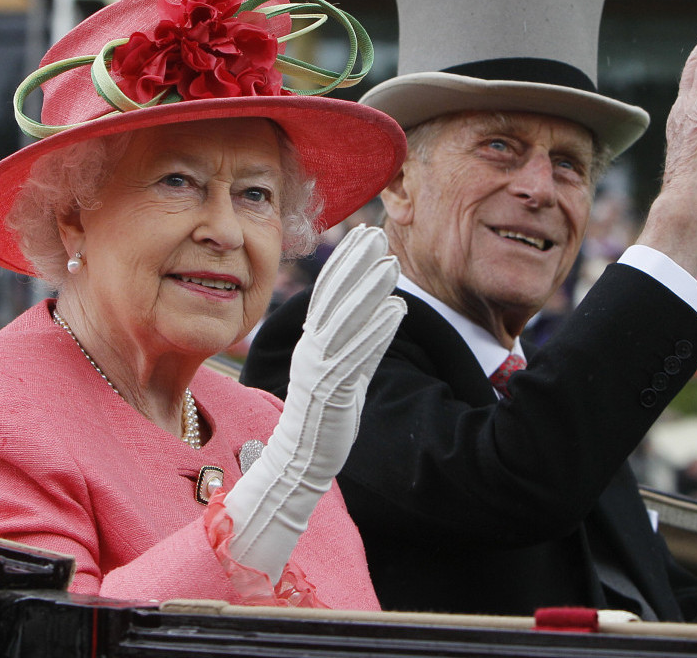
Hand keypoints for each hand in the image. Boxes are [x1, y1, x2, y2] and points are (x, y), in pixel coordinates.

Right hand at [223, 224, 404, 583]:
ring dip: (369, 290)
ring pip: (345, 322)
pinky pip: (357, 356)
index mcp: (311, 342)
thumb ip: (357, 341)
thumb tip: (381, 310)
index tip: (363, 234)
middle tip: (377, 235)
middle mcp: (312, 350)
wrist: (300, 462)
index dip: (345, 261)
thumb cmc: (323, 417)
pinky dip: (376, 331)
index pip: (326, 292)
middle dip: (355, 263)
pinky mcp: (334, 392)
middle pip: (334, 298)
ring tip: (392, 264)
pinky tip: (396, 310)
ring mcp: (321, 370)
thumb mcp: (340, 370)